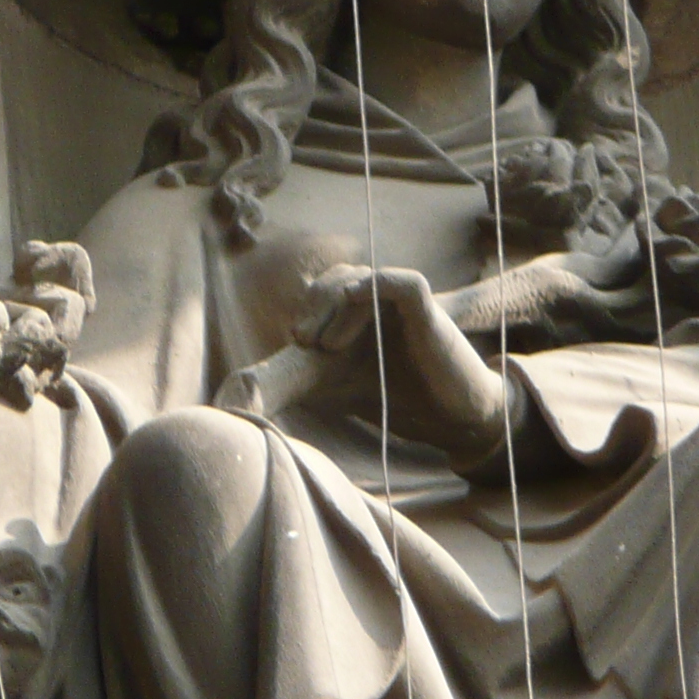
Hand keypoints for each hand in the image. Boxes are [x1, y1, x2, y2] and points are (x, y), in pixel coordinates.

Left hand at [293, 264, 511, 458]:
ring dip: (337, 308)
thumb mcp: (339, 387)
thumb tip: (243, 396)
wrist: (454, 419)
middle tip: (305, 341)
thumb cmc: (399, 397)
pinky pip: (405, 283)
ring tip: (328, 347)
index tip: (297, 340)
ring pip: (363, 280)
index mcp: (359, 314)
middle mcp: (380, 303)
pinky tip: (354, 298)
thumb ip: (299, 380)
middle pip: (338, 280)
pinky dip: (378, 285)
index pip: (325, 290)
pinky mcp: (429, 314)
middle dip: (317, 306)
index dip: (308, 308)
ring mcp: (404, 306)